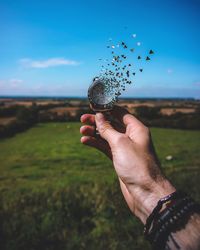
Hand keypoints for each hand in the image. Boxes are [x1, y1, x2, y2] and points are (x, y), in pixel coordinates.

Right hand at [80, 106, 174, 222]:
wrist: (145, 192)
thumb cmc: (137, 165)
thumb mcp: (120, 143)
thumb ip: (108, 129)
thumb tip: (99, 116)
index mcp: (136, 129)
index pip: (120, 113)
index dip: (106, 108)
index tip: (93, 105)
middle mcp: (131, 137)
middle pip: (112, 123)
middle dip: (97, 121)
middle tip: (82, 118)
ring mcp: (125, 148)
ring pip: (107, 136)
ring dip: (94, 132)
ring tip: (81, 130)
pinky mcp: (119, 159)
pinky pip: (105, 147)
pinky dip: (96, 143)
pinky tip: (85, 141)